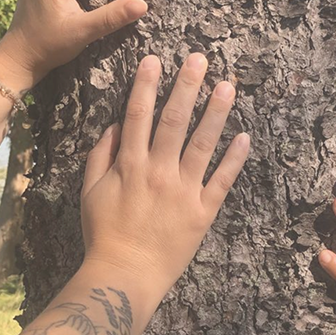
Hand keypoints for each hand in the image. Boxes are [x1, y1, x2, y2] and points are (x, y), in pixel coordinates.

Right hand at [81, 54, 249, 308]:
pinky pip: (222, 180)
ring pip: (203, 144)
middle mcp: (159, 171)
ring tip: (228, 86)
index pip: (138, 115)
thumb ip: (100, 155)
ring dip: (216, 113)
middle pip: (174, 121)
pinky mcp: (204, 211)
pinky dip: (235, 159)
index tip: (155, 59)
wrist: (125, 275)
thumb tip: (114, 124)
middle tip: (200, 59)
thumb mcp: (90, 191)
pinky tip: (245, 136)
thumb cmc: (104, 233)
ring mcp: (184, 190)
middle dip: (186, 86)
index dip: (146, 85)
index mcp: (130, 164)